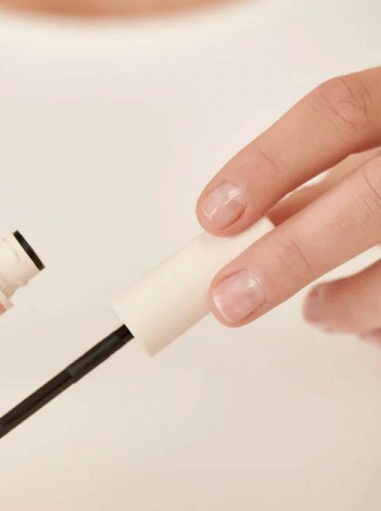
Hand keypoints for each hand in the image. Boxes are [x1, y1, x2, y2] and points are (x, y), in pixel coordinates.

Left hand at [197, 67, 380, 344]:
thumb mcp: (372, 153)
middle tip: (231, 300)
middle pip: (371, 197)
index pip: (338, 114)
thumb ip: (318, 183)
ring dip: (347, 302)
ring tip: (317, 311)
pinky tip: (373, 329)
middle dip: (293, 256)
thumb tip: (235, 232)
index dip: (268, 164)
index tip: (213, 215)